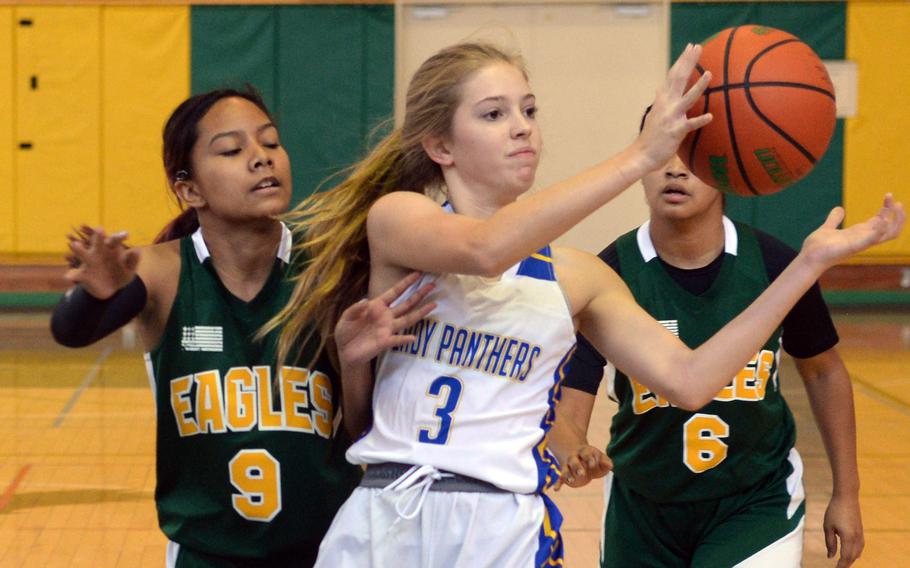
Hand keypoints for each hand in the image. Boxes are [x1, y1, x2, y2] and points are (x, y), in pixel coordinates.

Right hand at [65, 226, 139, 298]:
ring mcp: (89, 263)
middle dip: (99, 236)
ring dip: (79, 249)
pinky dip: (72, 275)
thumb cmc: (120, 274)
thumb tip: (138, 250)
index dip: (120, 236)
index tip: (126, 235)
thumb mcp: (129, 269)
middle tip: (100, 229)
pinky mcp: (82, 275)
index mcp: (112, 249)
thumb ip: (133, 261)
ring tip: (75, 244)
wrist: (109, 290)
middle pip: (98, 242)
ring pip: (84, 254)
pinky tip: (69, 276)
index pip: (115, 240)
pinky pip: (76, 274)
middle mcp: (98, 252)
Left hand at [335, 272, 435, 367]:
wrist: (345, 352)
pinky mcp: (385, 342)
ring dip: (420, 312)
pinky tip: (413, 338)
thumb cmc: (346, 332)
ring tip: (434, 304)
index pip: (395, 292)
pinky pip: (397, 340)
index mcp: (377, 306)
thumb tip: (366, 301)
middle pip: (407, 303)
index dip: (406, 283)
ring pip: (408, 319)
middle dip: (419, 294)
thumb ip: (355, 309)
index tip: (418, 274)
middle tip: (432, 285)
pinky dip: (405, 339)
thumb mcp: (346, 317)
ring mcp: (388, 329)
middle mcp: (386, 316)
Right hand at [552, 444, 611, 490]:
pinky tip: (556, 489)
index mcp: (584, 451)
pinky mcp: (564, 472)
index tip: (592, 465)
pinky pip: (560, 477)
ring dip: (567, 474)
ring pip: (565, 468)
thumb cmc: (592, 458)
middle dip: (577, 466)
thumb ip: (606, 461)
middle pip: (574, 460)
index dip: (589, 459)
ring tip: (571, 481)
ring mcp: (568, 464)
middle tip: (582, 473)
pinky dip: (558, 483)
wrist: (577, 454)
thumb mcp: (600, 458)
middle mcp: (574, 456)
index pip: (586, 454)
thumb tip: (610, 466)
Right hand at [637, 43, 712, 171]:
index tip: (691, 46)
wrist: (642, 155)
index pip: (673, 75)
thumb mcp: (653, 114)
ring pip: (688, 98)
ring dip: (698, 86)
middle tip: (697, 47)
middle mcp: (667, 104)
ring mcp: (672, 117)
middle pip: (679, 79)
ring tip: (709, 73)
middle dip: (688, 62)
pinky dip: (700, 120)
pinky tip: (710, 116)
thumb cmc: (651, 136)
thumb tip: (660, 88)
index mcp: (663, 99)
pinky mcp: (676, 131)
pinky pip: (690, 124)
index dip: (682, 60)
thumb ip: (659, 100)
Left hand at [801, 194, 904, 270]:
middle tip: (897, 201)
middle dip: (897, 215)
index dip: (887, 209)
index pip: (880, 221)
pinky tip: (882, 220)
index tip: (889, 196)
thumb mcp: (828, 228)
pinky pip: (872, 240)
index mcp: (858, 233)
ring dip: (895, 221)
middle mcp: (863, 239)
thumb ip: (834, 219)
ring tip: (896, 206)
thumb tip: (839, 208)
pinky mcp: (854, 247)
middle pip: (889, 228)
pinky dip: (879, 231)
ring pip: (888, 235)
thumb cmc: (818, 247)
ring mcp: (860, 243)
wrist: (808, 257)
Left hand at [823, 494, 863, 566]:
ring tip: (843, 563)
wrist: (847, 497)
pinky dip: (855, 552)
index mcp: (848, 537)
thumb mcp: (828, 526)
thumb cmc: (834, 510)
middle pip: (852, 557)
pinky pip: (860, 546)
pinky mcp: (861, 531)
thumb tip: (830, 556)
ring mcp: (860, 534)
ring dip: (851, 559)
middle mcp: (857, 538)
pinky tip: (851, 554)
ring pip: (858, 552)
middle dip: (846, 564)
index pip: (846, 557)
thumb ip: (830, 542)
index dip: (841, 565)